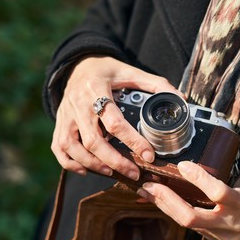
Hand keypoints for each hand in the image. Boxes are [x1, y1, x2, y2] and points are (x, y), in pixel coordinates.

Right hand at [51, 56, 179, 178]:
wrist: (77, 65)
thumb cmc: (106, 71)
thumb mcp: (130, 72)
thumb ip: (155, 84)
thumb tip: (181, 100)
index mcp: (97, 90)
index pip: (115, 122)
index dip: (133, 141)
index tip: (149, 155)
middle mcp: (78, 105)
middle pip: (93, 141)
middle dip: (115, 161)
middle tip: (134, 173)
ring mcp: (65, 116)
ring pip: (73, 148)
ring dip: (93, 165)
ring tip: (112, 173)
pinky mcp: (59, 124)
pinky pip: (59, 148)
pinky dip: (72, 163)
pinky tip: (88, 169)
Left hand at [137, 161, 239, 239]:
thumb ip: (220, 175)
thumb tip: (190, 164)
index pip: (218, 192)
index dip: (199, 179)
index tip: (183, 165)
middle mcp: (229, 222)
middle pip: (192, 217)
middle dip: (167, 200)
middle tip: (150, 185)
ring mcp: (221, 234)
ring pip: (186, 223)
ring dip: (164, 206)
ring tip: (147, 192)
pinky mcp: (214, 239)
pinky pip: (189, 226)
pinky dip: (173, 212)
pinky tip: (160, 201)